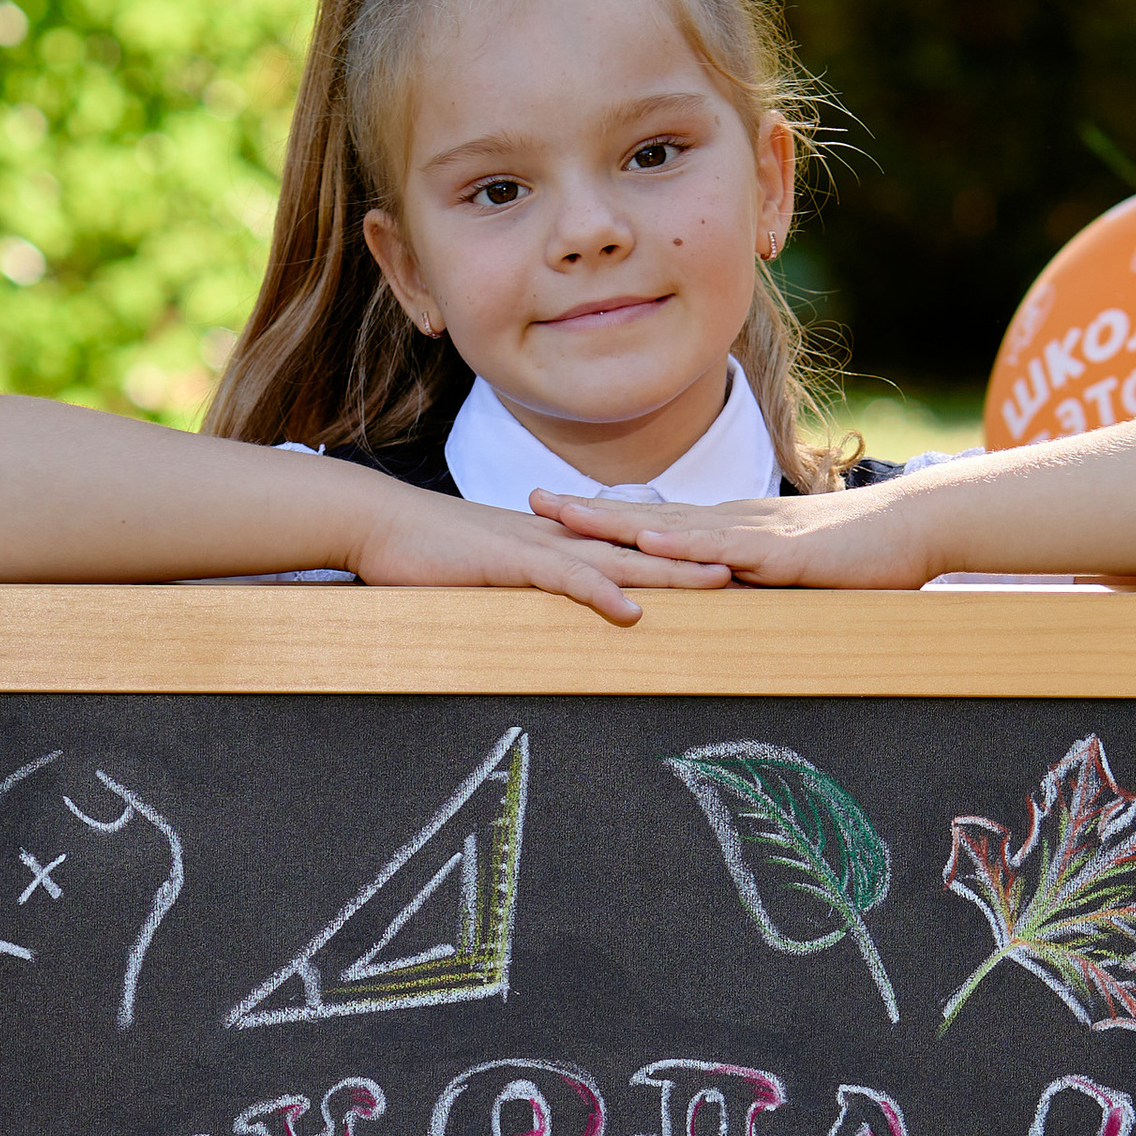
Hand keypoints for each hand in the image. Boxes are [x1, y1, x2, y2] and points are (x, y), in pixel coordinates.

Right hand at [344, 479, 732, 625]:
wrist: (380, 523)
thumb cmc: (429, 552)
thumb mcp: (492, 571)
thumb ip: (529, 584)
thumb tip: (558, 605)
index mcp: (559, 542)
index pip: (633, 548)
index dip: (681, 556)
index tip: (729, 566)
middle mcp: (559, 539)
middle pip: (643, 548)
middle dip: (700, 558)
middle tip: (756, 568)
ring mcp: (537, 547)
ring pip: (619, 559)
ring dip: (671, 571)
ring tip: (722, 582)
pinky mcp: (508, 563)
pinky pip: (564, 578)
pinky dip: (599, 594)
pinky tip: (632, 612)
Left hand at [528, 480, 924, 588]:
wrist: (910, 528)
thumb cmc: (855, 555)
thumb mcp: (788, 573)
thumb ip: (751, 584)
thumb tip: (719, 604)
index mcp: (728, 530)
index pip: (651, 522)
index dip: (600, 518)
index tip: (551, 514)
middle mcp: (730, 524)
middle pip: (644, 515)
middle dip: (585, 511)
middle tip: (529, 501)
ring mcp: (752, 533)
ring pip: (670, 526)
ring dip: (616, 522)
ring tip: (564, 517)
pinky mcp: (780, 551)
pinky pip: (723, 547)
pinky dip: (683, 543)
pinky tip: (647, 541)